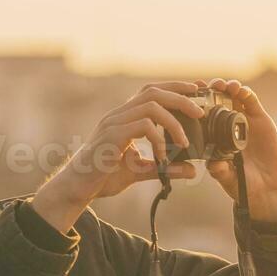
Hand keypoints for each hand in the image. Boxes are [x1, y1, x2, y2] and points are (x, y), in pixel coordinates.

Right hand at [31, 82, 203, 232]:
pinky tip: (163, 156)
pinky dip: (158, 139)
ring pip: (150, 106)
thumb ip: (164, 168)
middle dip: (181, 98)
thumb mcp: (140, 171)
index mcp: (124, 117)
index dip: (175, 87)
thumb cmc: (102, 177)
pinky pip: (142, 126)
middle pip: (153, 91)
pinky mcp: (111, 136)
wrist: (76, 187)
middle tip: (200, 113)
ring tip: (184, 141)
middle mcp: (118, 115)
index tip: (197, 92)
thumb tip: (191, 170)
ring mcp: (113, 123)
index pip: (151, 91)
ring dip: (173, 121)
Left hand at [197, 78, 276, 224]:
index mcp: (215, 136)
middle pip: (218, 100)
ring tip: (224, 86)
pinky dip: (246, 93)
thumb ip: (219, 170)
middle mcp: (228, 125)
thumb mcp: (227, 178)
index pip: (204, 114)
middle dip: (212, 89)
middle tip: (207, 86)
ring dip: (228, 87)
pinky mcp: (260, 119)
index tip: (189, 95)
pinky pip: (252, 102)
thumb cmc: (242, 184)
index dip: (197, 102)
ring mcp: (244, 120)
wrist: (266, 189)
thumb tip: (212, 162)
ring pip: (234, 96)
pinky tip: (241, 91)